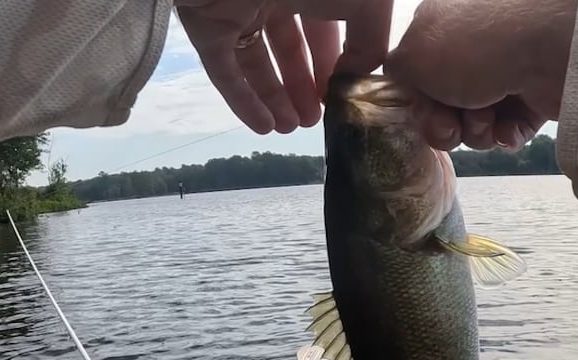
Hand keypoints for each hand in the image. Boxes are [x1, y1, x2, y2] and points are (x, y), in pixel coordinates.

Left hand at [176, 0, 393, 134]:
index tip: (341, 98)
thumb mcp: (368, 4)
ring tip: (291, 129)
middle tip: (316, 122)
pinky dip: (242, 100)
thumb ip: (371, 42)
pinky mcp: (206, 27)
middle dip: (303, 87)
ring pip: (256, 62)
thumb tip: (360, 77)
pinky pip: (224, 69)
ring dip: (274, 99)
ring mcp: (237, 10)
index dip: (332, 63)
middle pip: (288, 47)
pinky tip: (264, 127)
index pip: (322, 29)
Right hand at [384, 0, 577, 150]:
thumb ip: (396, 73)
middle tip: (452, 121)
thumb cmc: (475, 45)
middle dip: (444, 123)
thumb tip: (403, 86)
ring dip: (475, 130)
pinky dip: (505, 135)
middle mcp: (475, 49)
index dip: (417, 102)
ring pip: (476, 124)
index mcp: (442, 28)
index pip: (418, 76)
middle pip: (445, 106)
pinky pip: (509, 132)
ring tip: (487, 116)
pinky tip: (508, 127)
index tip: (421, 109)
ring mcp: (506, 73)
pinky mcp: (535, 98)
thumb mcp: (412, 55)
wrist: (549, 47)